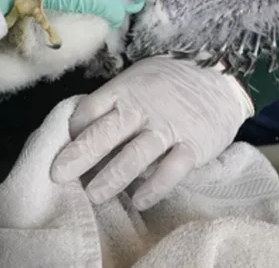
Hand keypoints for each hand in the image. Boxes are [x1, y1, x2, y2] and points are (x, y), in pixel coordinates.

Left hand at [50, 57, 253, 209]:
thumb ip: (113, 103)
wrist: (220, 78)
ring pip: (135, 155)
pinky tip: (139, 201)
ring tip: (93, 195)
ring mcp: (168, 128)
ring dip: (111, 177)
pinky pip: (171, 170)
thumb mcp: (137, 79)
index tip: (63, 149)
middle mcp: (142, 108)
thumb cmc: (169, 83)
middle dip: (79, 155)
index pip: (90, 110)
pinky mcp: (193, 145)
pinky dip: (154, 187)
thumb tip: (81, 131)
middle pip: (105, 133)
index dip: (73, 131)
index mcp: (125, 90)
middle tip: (58, 176)